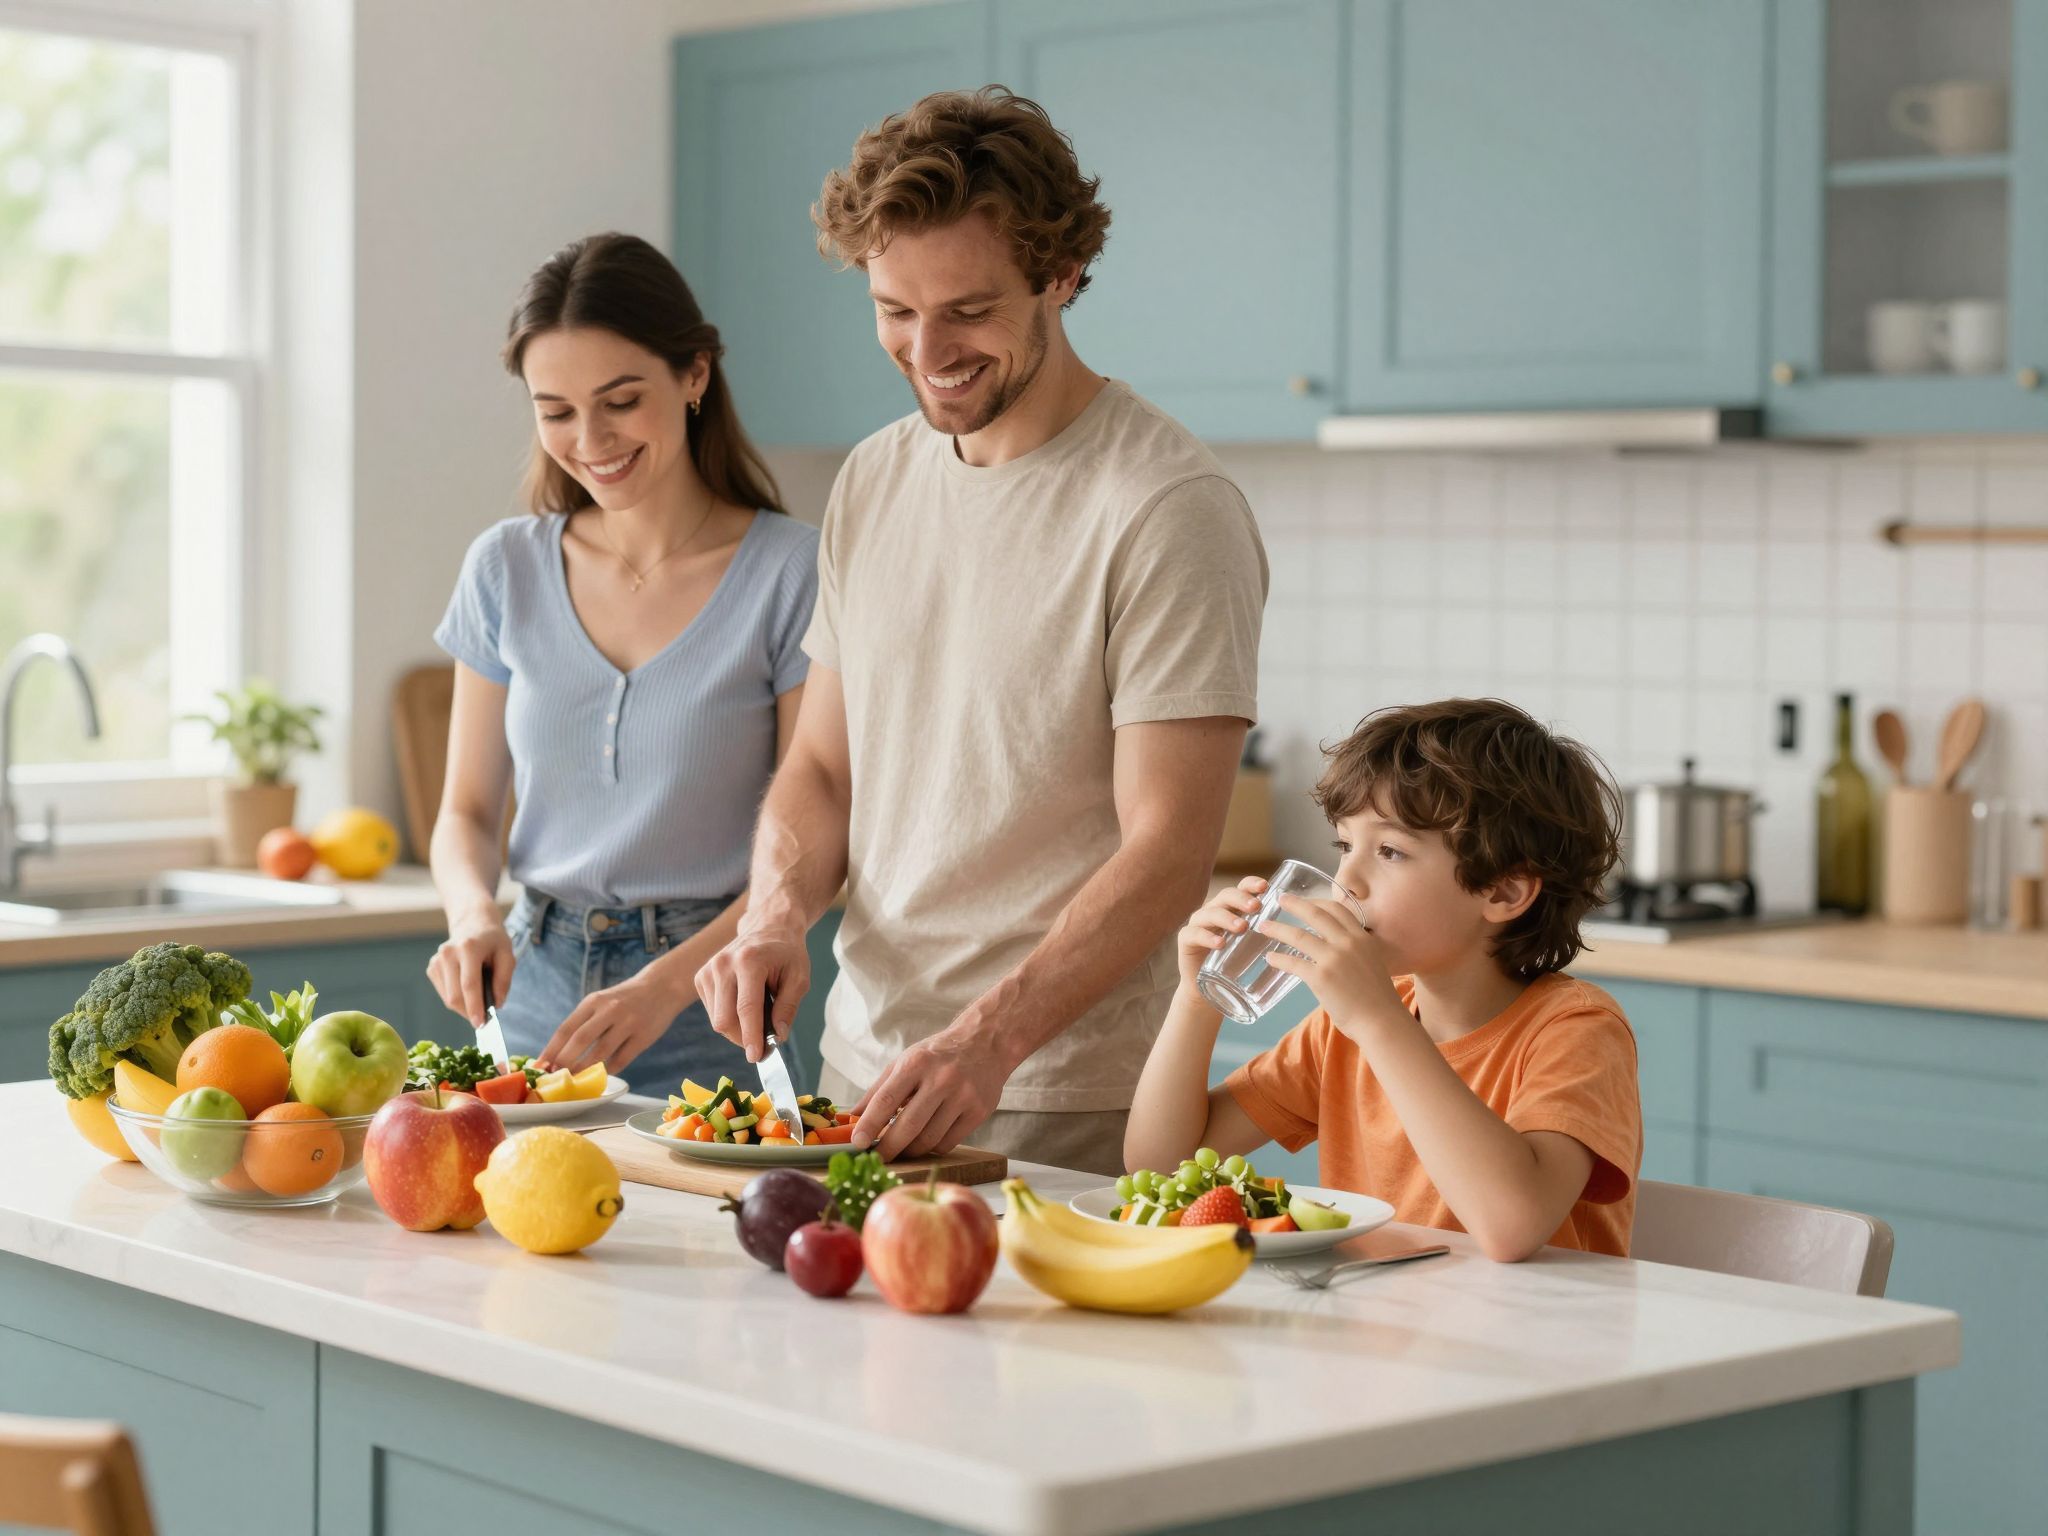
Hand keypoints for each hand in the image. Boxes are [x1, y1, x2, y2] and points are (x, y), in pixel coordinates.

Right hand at [427, 916, 513, 1027]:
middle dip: (470, 1012)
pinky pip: (444, 993)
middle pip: (455, 996)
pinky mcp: (432, 968)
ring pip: (448, 998)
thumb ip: (504, 980)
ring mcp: (437, 961)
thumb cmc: (493, 941)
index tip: (480, 1024)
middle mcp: (448, 954)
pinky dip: (457, 998)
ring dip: (464, 1007)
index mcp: (468, 948)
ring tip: (479, 997)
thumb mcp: (507, 955)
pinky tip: (467, 988)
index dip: (474, 1007)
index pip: (469, 984)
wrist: (473, 923)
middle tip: (485, 1018)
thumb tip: (497, 1004)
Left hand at [538, 970, 680, 1074]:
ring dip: (584, 1069)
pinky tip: (602, 1074)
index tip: (540, 1066)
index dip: (551, 1049)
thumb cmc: (625, 998)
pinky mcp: (643, 1037)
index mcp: (594, 1001)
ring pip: (600, 1052)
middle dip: (564, 1062)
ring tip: (574, 1080)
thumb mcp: (602, 1001)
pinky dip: (609, 1070)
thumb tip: (559, 1053)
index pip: (566, 1028)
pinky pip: (622, 1059)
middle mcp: (609, 1010)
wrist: (662, 987)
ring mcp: (628, 1023)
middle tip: (555, 1077)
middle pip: (580, 1040)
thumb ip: (584, 1022)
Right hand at [695, 924, 807, 1062]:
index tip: (756, 1057)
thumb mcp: (799, 978)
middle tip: (764, 1041)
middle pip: (725, 1019)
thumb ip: (788, 1007)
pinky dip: (728, 1018)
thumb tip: (777, 1036)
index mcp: (749, 962)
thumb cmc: (786, 953)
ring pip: (717, 1019)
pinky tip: (743, 1005)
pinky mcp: (700, 977)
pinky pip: (712, 1012)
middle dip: (744, 1038)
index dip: (751, 1037)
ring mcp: (708, 970)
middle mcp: (723, 965)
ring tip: (758, 1014)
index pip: (746, 1009)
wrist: (767, 926)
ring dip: (737, 1029)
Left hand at [850, 1026, 1010, 1160]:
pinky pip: (948, 1142)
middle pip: (909, 1125)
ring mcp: (963, 1096)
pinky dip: (932, 1147)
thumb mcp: (905, 1061)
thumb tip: (852, 1117)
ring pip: (929, 1139)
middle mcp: (942, 1079)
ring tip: (902, 1148)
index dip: (870, 1124)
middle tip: (877, 1159)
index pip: (887, 1099)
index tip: (857, 1143)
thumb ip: (878, 1089)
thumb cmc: (938, 1054)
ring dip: (910, 1150)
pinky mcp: (979, 1111)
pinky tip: (927, 1140)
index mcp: (917, 1063)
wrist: (986, 1042)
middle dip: (888, 1147)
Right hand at [1176, 875, 1266, 989]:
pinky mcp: (1185, 941)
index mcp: (1233, 908)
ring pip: (1210, 913)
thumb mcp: (1258, 946)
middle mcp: (1214, 911)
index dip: (1251, 884)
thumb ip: (1276, 934)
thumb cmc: (1239, 966)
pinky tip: (1220, 943)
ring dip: (1227, 917)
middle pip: (1225, 896)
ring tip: (1242, 927)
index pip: (1241, 888)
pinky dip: (1207, 936)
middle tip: (1256, 907)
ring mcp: (1198, 924)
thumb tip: (1312, 930)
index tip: (1266, 887)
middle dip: (1241, 899)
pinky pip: (1194, 934)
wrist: (1212, 993)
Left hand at [1259, 895, 1407, 1037]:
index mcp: (1362, 938)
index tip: (1305, 899)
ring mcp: (1333, 959)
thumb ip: (1355, 951)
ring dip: (1278, 929)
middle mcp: (1348, 943)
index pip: (1338, 909)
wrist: (1381, 1022)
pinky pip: (1293, 963)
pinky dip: (1279, 959)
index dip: (1318, 901)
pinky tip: (1270, 958)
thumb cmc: (1377, 999)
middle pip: (1316, 914)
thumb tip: (1335, 948)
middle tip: (1279, 898)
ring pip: (1299, 936)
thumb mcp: (1372, 962)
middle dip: (1295, 904)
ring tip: (1264, 926)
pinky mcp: (1321, 978)